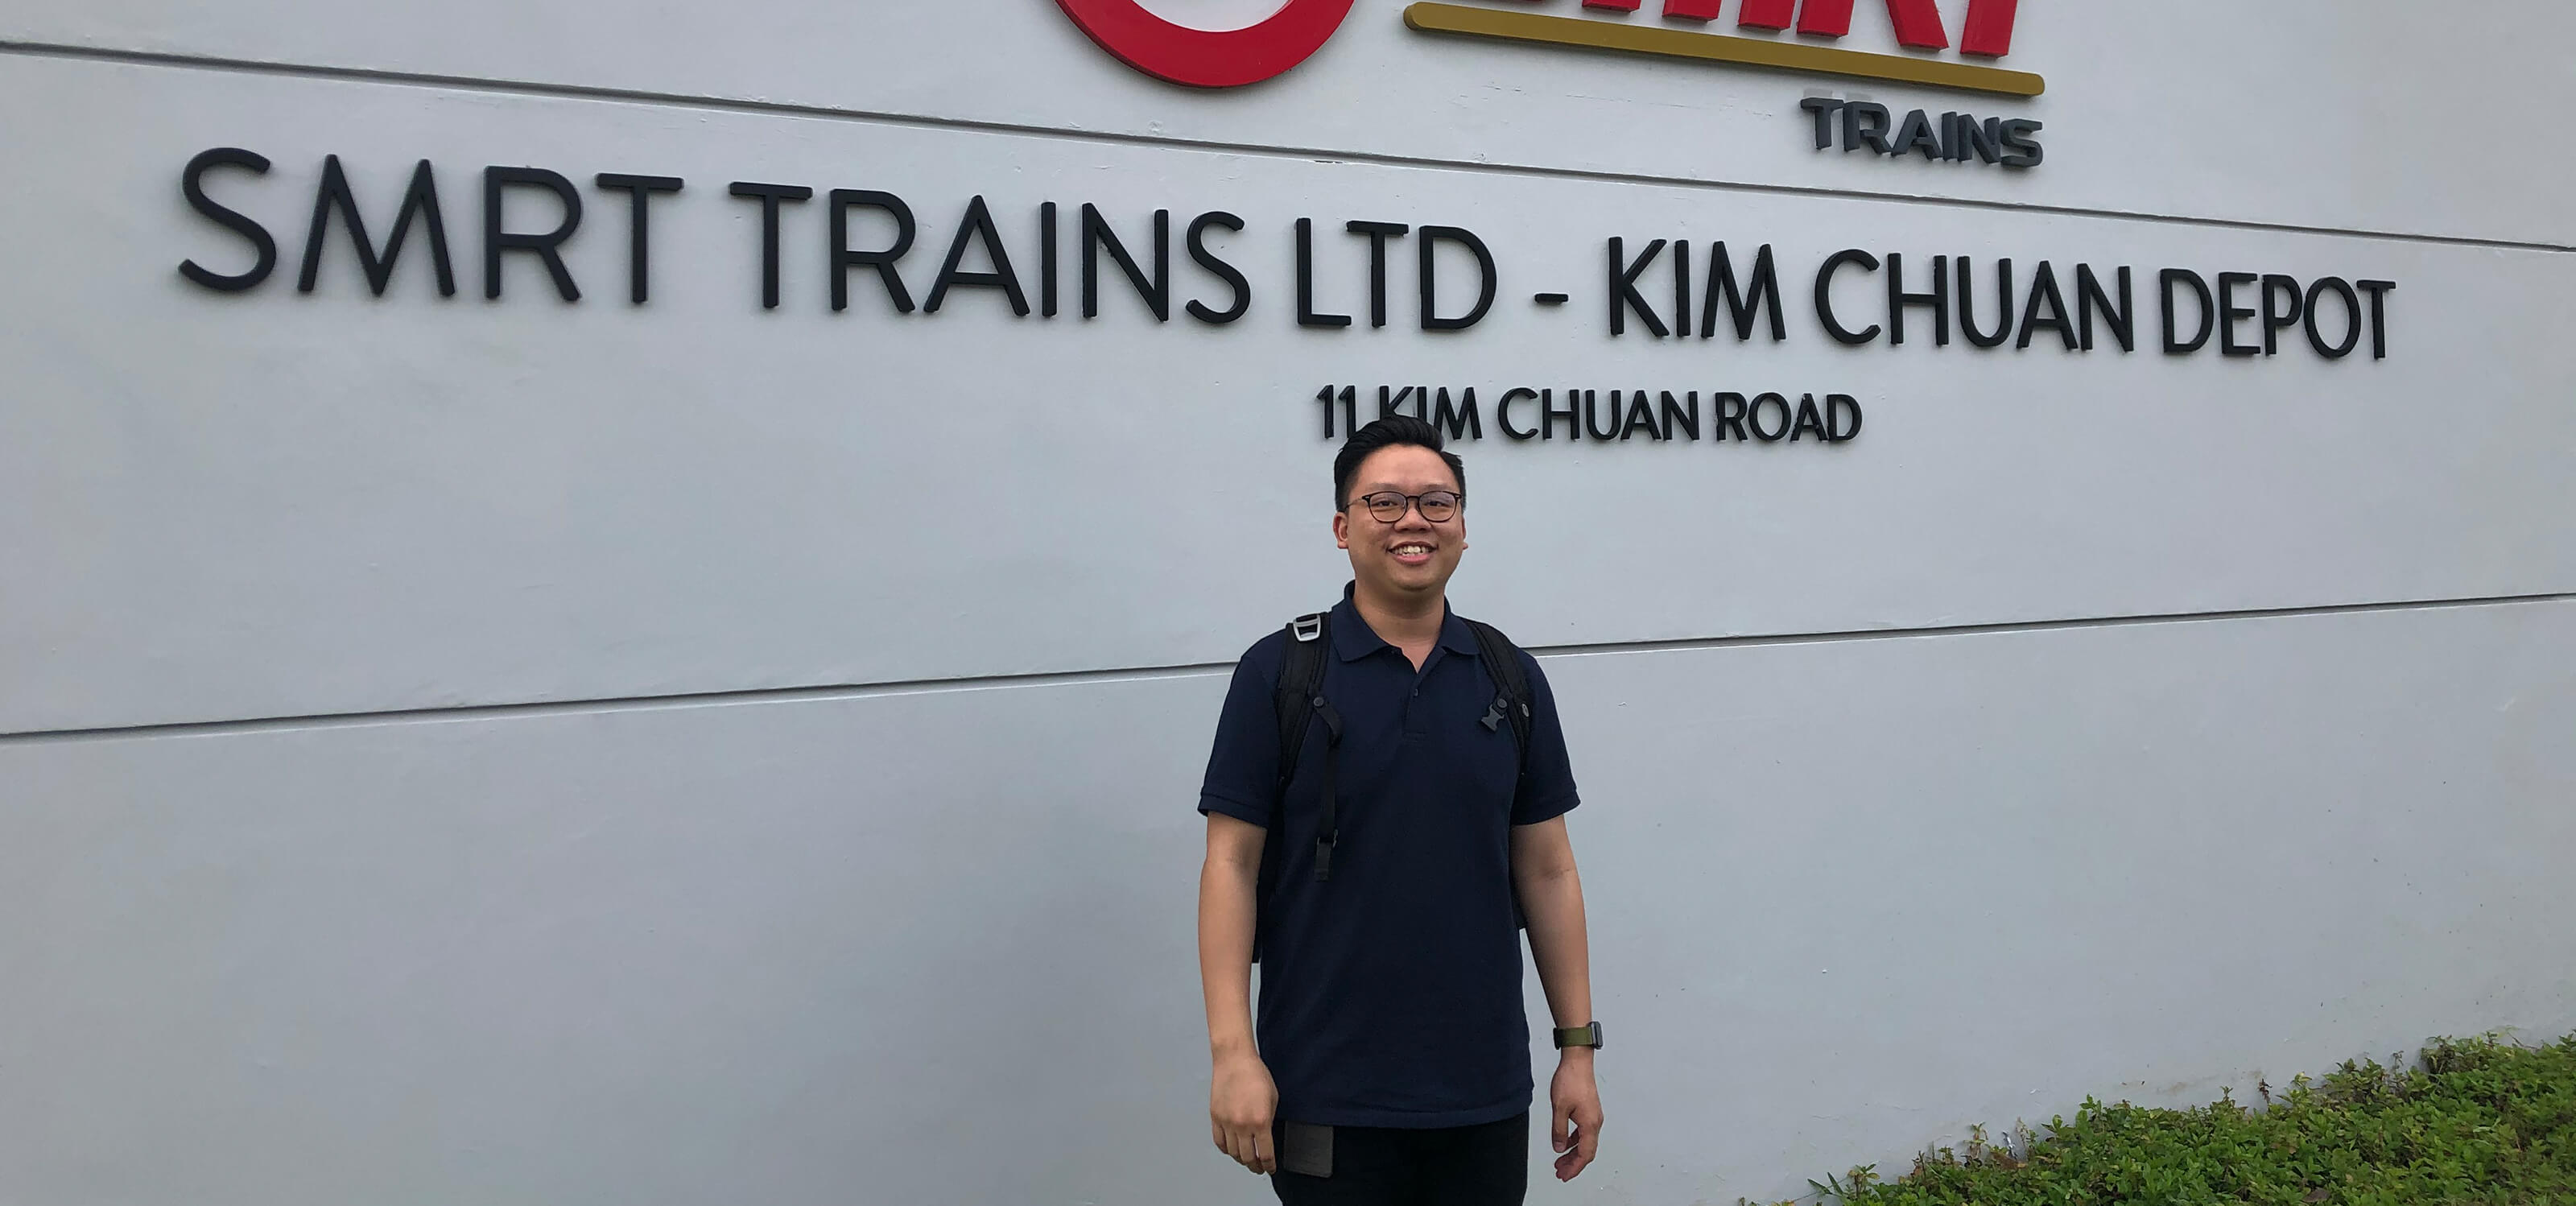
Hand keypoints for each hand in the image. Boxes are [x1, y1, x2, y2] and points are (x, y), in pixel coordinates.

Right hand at [1210, 1049, 1278, 1174]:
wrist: (1234, 1060)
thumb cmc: (1255, 1074)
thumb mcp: (1273, 1098)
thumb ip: (1269, 1120)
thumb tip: (1266, 1137)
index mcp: (1260, 1121)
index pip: (1266, 1153)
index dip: (1269, 1165)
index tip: (1271, 1168)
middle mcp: (1242, 1125)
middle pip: (1248, 1157)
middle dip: (1256, 1166)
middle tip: (1259, 1168)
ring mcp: (1226, 1122)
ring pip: (1233, 1153)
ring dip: (1241, 1159)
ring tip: (1247, 1160)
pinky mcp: (1215, 1118)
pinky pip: (1219, 1142)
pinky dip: (1227, 1150)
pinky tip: (1232, 1149)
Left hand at [1550, 1050, 1602, 1181]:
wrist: (1577, 1061)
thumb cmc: (1571, 1080)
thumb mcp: (1559, 1108)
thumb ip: (1559, 1131)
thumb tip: (1559, 1148)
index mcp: (1590, 1124)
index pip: (1584, 1154)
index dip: (1574, 1168)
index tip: (1564, 1175)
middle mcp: (1595, 1122)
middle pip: (1587, 1151)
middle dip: (1574, 1164)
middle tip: (1560, 1172)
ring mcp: (1593, 1116)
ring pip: (1585, 1142)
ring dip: (1573, 1154)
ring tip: (1560, 1161)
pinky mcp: (1589, 1111)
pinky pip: (1583, 1132)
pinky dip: (1574, 1141)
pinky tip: (1565, 1143)